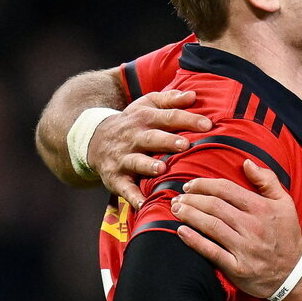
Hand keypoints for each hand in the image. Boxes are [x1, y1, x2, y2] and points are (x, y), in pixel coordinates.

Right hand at [87, 89, 211, 208]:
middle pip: (152, 138)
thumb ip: (171, 100)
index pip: (168, 117)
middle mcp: (134, 137)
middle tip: (185, 144)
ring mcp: (123, 158)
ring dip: (147, 165)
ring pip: (136, 161)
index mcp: (145, 118)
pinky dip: (132, 197)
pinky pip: (124, 188)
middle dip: (167, 141)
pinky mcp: (115, 177)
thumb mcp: (147, 105)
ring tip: (161, 169)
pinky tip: (143, 204)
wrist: (94, 139)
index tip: (207, 125)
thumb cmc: (133, 123)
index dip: (187, 120)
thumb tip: (193, 95)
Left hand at [173, 160, 301, 297]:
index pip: (226, 189)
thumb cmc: (287, 235)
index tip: (191, 185)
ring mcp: (245, 248)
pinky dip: (194, 241)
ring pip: (210, 226)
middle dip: (191, 199)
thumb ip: (267, 180)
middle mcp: (253, 226)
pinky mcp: (238, 268)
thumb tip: (247, 163)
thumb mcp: (285, 203)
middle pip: (214, 206)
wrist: (295, 272)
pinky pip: (211, 252)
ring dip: (189, 215)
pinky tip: (181, 232)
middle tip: (178, 198)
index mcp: (262, 208)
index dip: (204, 184)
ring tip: (176, 210)